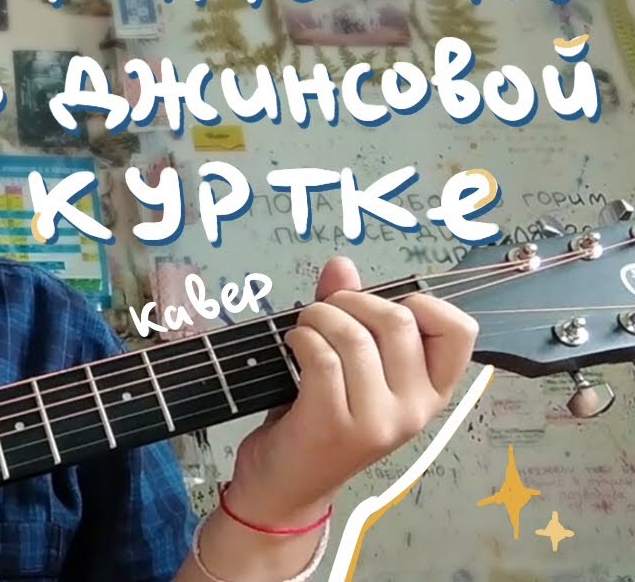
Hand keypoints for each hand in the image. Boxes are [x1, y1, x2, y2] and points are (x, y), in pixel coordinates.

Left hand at [225, 256, 476, 527]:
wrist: (288, 484)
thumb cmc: (321, 416)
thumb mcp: (348, 364)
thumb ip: (350, 312)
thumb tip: (342, 265)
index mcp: (432, 390)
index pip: (460, 331)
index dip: (422, 303)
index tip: (381, 308)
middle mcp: (416, 408)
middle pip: (398, 321)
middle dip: (351, 301)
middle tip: (324, 312)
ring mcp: (380, 421)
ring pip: (356, 337)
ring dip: (319, 317)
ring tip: (304, 328)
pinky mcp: (337, 426)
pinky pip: (324, 358)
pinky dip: (302, 338)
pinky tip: (293, 345)